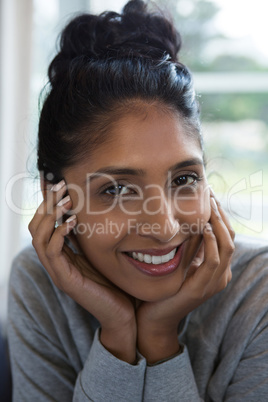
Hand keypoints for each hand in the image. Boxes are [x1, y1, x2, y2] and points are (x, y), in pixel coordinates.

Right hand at [28, 180, 135, 362]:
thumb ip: (92, 237)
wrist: (122, 314)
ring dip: (51, 215)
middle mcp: (55, 262)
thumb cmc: (114, 283)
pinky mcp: (65, 280)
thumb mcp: (100, 254)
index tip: (58, 183)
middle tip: (59, 184)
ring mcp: (58, 272)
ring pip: (39, 238)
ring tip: (66, 199)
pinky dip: (59, 233)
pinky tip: (72, 220)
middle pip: (36, 227)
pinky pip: (54, 252)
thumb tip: (94, 212)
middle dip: (47, 204)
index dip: (48, 203)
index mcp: (62, 254)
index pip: (45, 224)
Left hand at [136, 194, 234, 362]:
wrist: (154, 318)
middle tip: (210, 193)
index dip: (220, 214)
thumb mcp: (180, 261)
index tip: (209, 194)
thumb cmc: (164, 287)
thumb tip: (189, 219)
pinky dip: (211, 243)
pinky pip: (212, 262)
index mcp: (217, 268)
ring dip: (219, 224)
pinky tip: (205, 229)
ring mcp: (213, 283)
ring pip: (226, 247)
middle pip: (230, 238)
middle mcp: (221, 275)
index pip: (227, 235)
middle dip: (221, 214)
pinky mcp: (200, 289)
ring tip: (209, 205)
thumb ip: (189, 244)